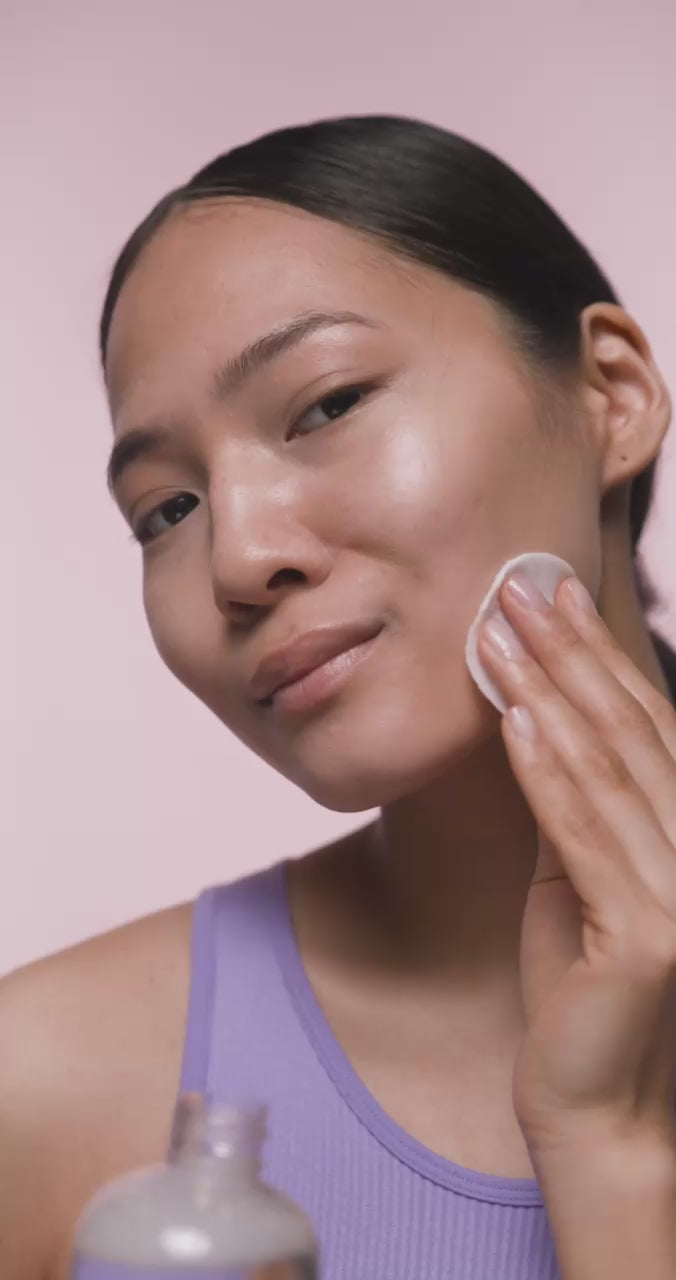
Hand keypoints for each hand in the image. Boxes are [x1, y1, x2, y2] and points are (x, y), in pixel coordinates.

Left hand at [478, 570, 675, 1156]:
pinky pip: (582, 833)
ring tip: (499, 632)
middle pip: (631, 731)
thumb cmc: (582, 992)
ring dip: (547, 692)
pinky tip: (513, 716)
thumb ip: (572, 806)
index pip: (647, 724)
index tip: (549, 591)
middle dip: (570, 652)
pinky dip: (544, 770)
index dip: (598, 653)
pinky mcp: (649, 936)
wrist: (596, 1107)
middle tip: (517, 586)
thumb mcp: (573, 878)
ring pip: (606, 770)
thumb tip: (535, 714)